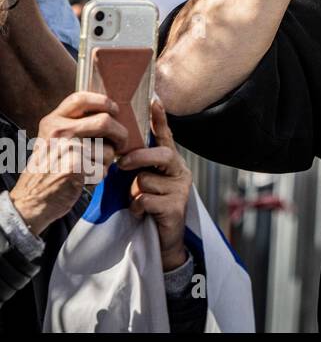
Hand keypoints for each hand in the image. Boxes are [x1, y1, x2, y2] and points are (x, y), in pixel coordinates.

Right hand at [9, 92, 127, 236]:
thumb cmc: (50, 169)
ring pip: (109, 149)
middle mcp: (58, 131)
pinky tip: (86, 179)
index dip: (104, 101)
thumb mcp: (54, 140)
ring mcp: (67, 148)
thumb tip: (112, 114)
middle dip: (121, 135)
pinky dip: (101, 176)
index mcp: (53, 121)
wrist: (32, 200)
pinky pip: (105, 168)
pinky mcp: (75, 167)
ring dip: (108, 161)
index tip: (115, 111)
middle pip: (106, 121)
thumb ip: (75, 125)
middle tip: (120, 145)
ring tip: (91, 167)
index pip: (81, 98)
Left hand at [119, 100, 192, 270]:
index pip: (166, 136)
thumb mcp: (142, 182)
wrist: (161, 241)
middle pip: (162, 154)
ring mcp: (180, 189)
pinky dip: (137, 207)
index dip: (160, 119)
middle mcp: (179, 172)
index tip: (154, 100)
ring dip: (134, 192)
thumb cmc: (148, 207)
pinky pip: (146, 199)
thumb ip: (137, 167)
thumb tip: (119, 154)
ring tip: (137, 202)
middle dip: (140, 158)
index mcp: (170, 163)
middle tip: (122, 164)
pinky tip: (141, 214)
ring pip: (147, 180)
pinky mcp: (176, 207)